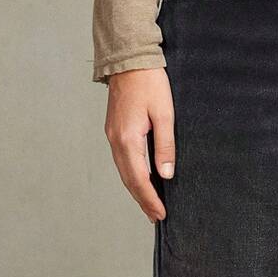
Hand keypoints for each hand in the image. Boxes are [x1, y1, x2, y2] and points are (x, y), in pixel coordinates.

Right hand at [104, 67, 174, 221]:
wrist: (129, 59)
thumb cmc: (150, 82)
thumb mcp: (165, 114)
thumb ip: (165, 146)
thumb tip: (165, 175)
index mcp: (128, 139)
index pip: (139, 179)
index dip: (150, 199)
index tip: (160, 214)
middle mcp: (116, 140)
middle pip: (128, 180)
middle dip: (142, 200)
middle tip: (156, 217)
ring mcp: (112, 135)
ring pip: (123, 172)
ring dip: (136, 190)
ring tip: (150, 205)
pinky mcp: (114, 130)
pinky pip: (122, 161)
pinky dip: (132, 176)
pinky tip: (142, 181)